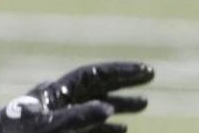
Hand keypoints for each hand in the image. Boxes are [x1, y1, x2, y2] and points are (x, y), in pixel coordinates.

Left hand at [0, 62, 154, 132]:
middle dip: (124, 81)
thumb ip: (78, 118)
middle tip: (150, 76)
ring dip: (119, 104)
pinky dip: (106, 126)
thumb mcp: (48, 127)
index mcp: (56, 92)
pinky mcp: (55, 131)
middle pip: (96, 84)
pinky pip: (86, 125)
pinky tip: (122, 130)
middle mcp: (59, 99)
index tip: (145, 71)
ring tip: (144, 105)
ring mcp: (58, 114)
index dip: (120, 72)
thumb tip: (108, 109)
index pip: (93, 75)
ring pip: (94, 104)